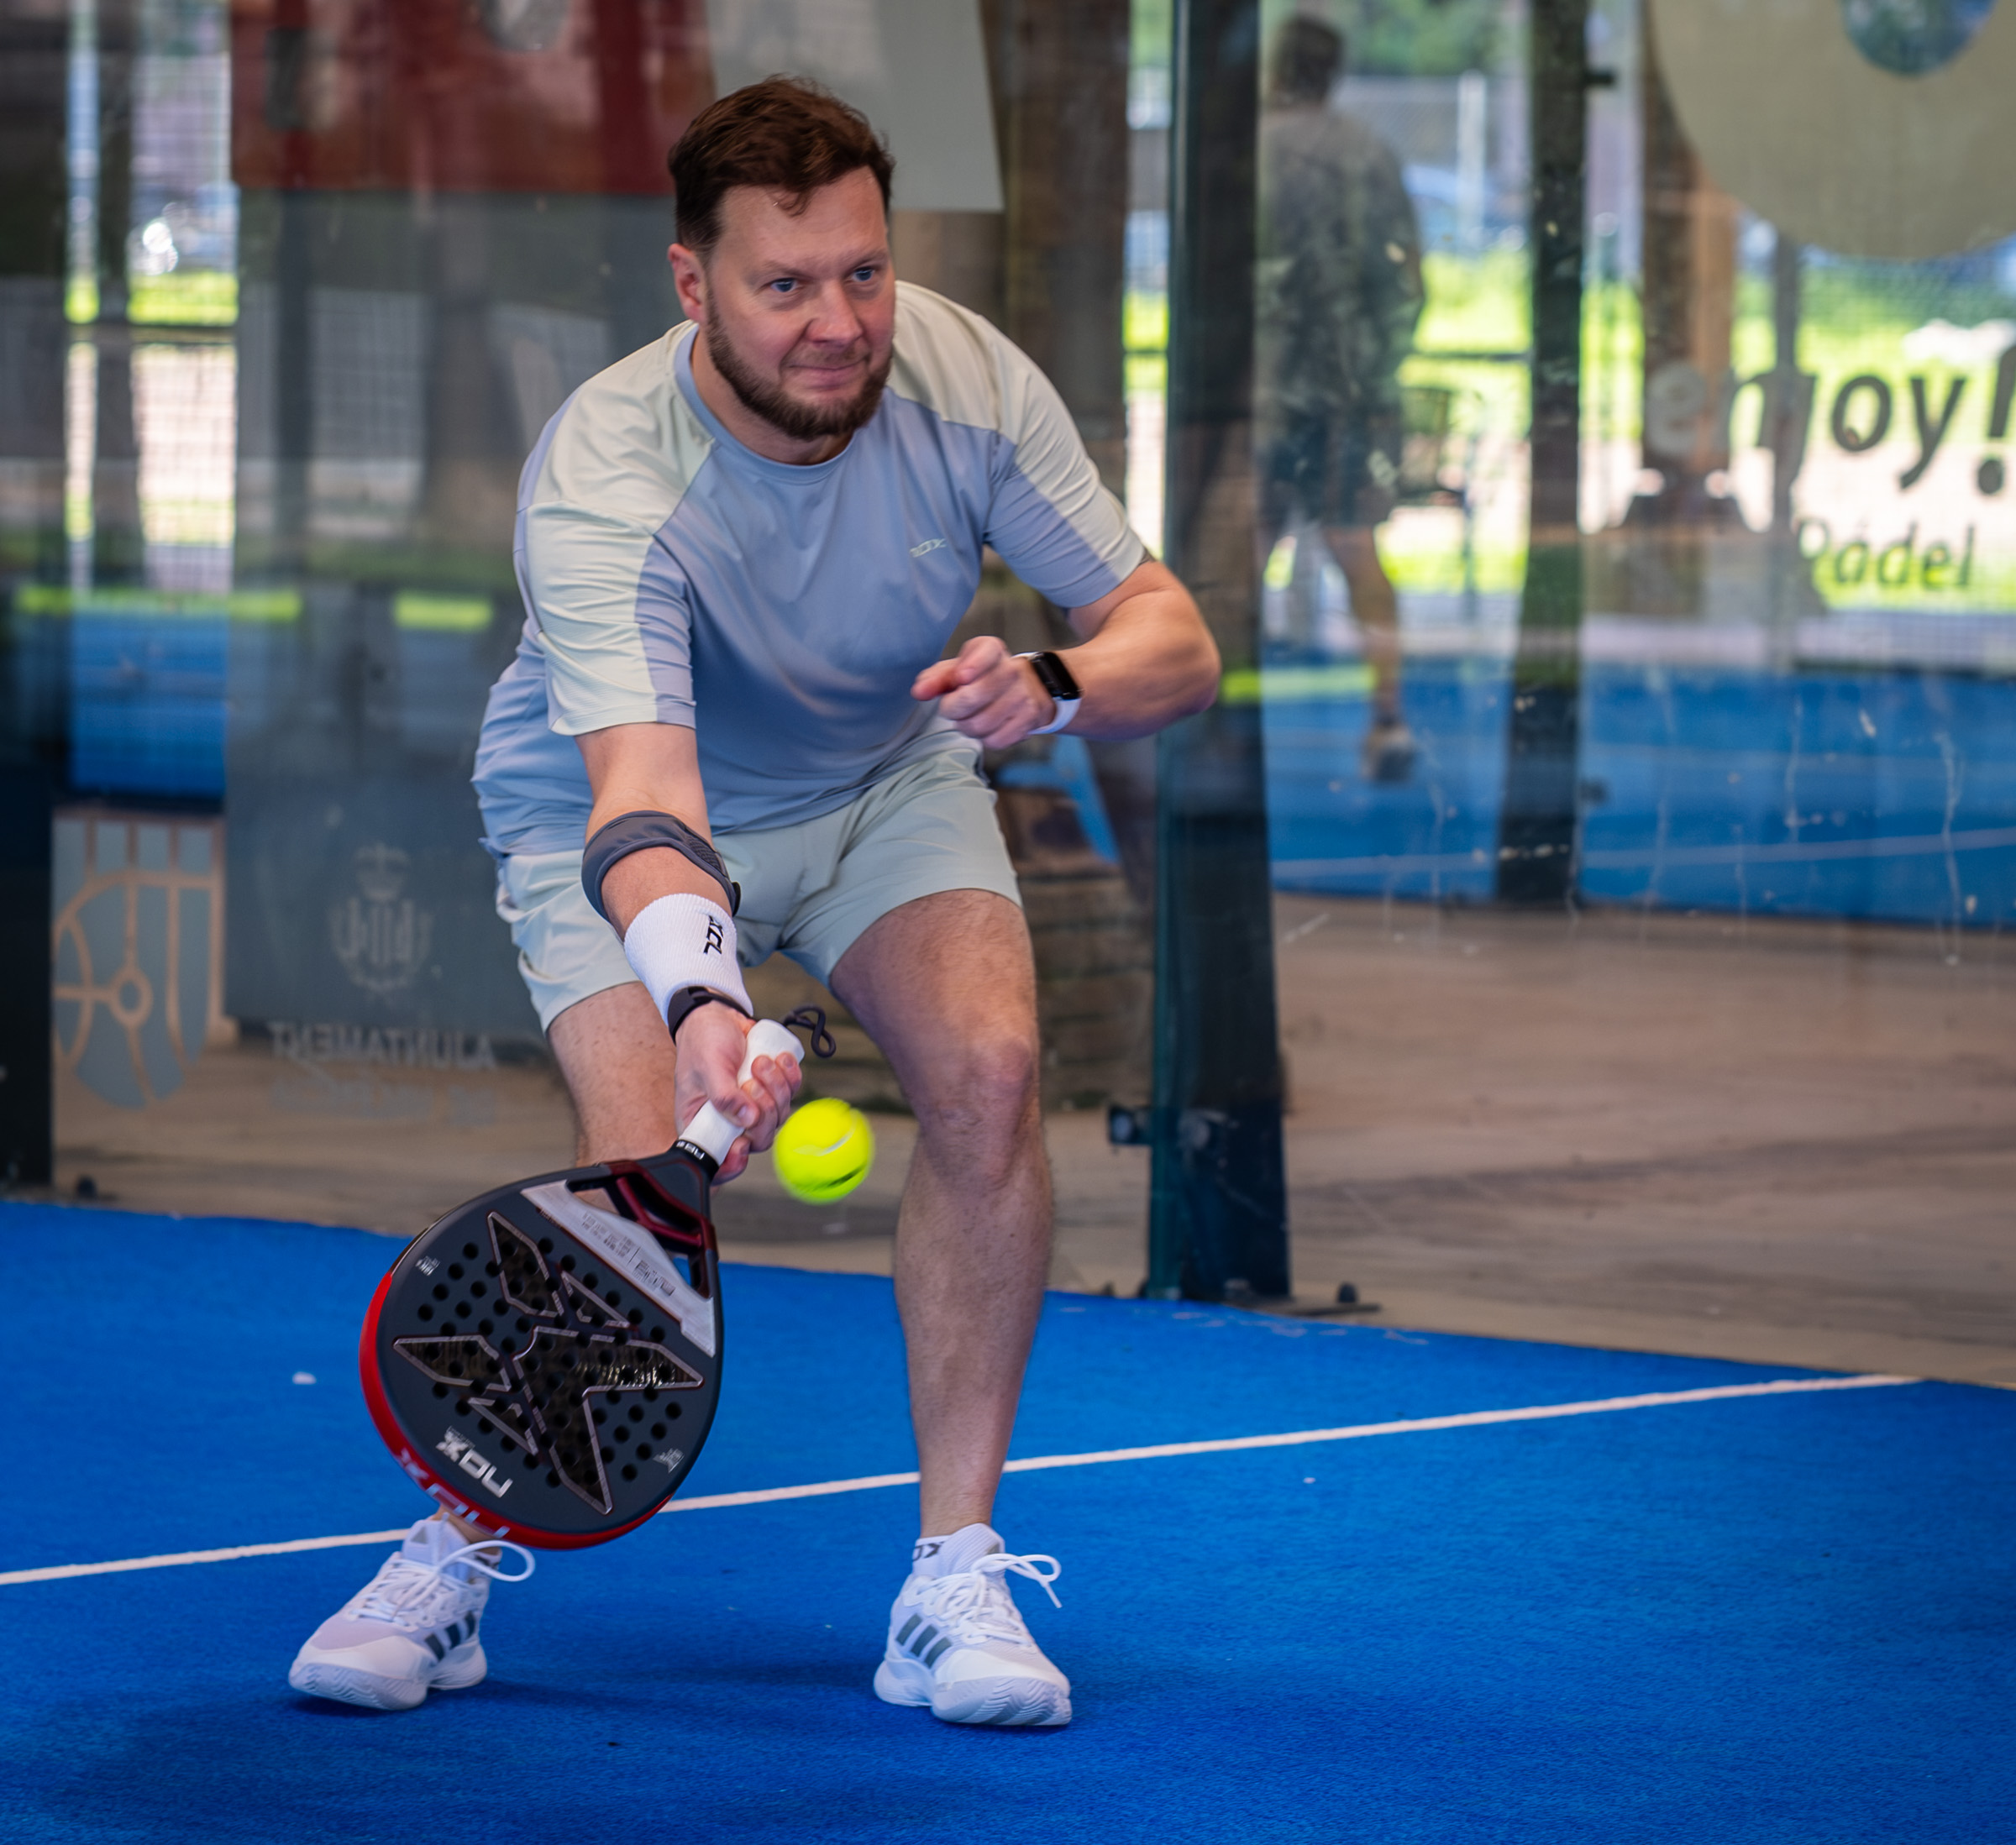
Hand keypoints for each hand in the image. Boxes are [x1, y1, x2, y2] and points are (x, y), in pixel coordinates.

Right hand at [671, 1003, 800, 1182]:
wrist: (717, 1017)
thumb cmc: (702, 1043)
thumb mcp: (708, 1066)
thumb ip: (724, 1095)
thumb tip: (748, 1119)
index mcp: (701, 1124)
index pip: (717, 1161)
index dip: (731, 1164)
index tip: (742, 1145)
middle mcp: (728, 1122)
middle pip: (758, 1139)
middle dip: (764, 1110)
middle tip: (752, 1081)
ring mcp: (752, 1108)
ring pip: (778, 1116)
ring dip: (776, 1088)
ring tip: (760, 1061)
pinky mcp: (770, 1092)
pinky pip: (790, 1095)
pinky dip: (790, 1077)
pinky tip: (780, 1058)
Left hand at [911, 636, 1054, 748]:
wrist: (1031, 685)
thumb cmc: (986, 676)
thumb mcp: (960, 669)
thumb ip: (936, 678)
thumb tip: (919, 691)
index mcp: (992, 650)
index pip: (984, 653)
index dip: (970, 667)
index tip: (961, 678)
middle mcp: (1011, 670)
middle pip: (971, 698)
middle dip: (952, 709)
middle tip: (953, 708)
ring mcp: (1023, 695)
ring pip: (980, 724)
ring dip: (966, 727)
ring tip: (970, 718)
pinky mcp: (1030, 719)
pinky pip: (996, 740)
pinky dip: (985, 739)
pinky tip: (988, 727)